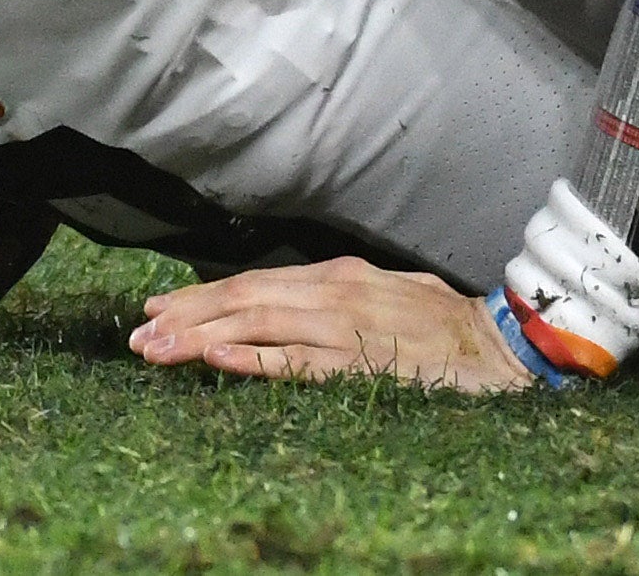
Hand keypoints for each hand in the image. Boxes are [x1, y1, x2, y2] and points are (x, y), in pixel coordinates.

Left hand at [127, 256, 539, 391]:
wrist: (500, 346)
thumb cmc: (444, 326)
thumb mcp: (386, 294)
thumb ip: (340, 295)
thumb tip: (291, 300)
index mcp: (340, 275)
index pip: (255, 280)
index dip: (202, 295)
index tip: (158, 309)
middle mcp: (337, 292)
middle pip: (246, 296)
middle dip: (187, 314)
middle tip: (138, 334)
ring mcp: (348, 327)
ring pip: (261, 323)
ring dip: (202, 335)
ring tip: (158, 349)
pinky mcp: (363, 363)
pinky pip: (300, 361)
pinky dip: (257, 357)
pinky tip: (219, 359)